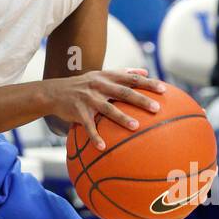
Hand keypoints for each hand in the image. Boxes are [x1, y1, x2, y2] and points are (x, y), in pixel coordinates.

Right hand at [47, 68, 164, 150]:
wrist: (55, 92)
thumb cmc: (84, 84)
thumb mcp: (102, 74)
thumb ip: (123, 73)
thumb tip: (145, 71)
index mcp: (107, 77)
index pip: (131, 78)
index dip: (148, 83)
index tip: (164, 89)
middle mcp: (99, 86)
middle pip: (124, 92)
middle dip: (141, 100)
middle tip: (156, 108)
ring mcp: (88, 99)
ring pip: (108, 109)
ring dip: (122, 118)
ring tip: (136, 127)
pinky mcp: (78, 112)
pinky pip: (88, 126)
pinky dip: (95, 137)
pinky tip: (103, 147)